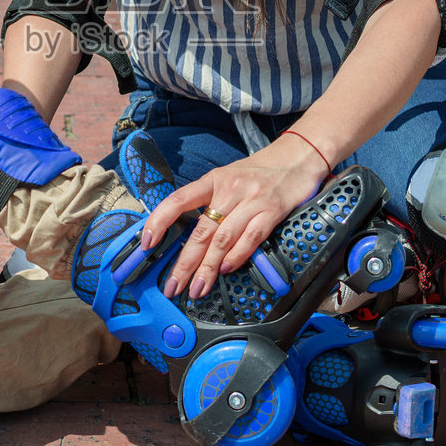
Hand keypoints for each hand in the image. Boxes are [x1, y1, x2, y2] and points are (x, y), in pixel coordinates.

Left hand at [138, 136, 328, 300]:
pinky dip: (238, 255)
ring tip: (198, 287)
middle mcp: (229, 189)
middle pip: (201, 231)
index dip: (159, 221)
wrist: (298, 157)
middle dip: (185, 262)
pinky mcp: (273, 210)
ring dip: (208, 267)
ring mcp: (251, 200)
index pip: (178, 200)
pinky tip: (227, 270)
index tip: (147, 244)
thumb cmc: (260, 172)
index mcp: (213, 180)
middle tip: (174, 286)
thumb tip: (191, 237)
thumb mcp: (230, 179)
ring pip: (222, 238)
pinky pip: (251, 236)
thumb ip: (212, 203)